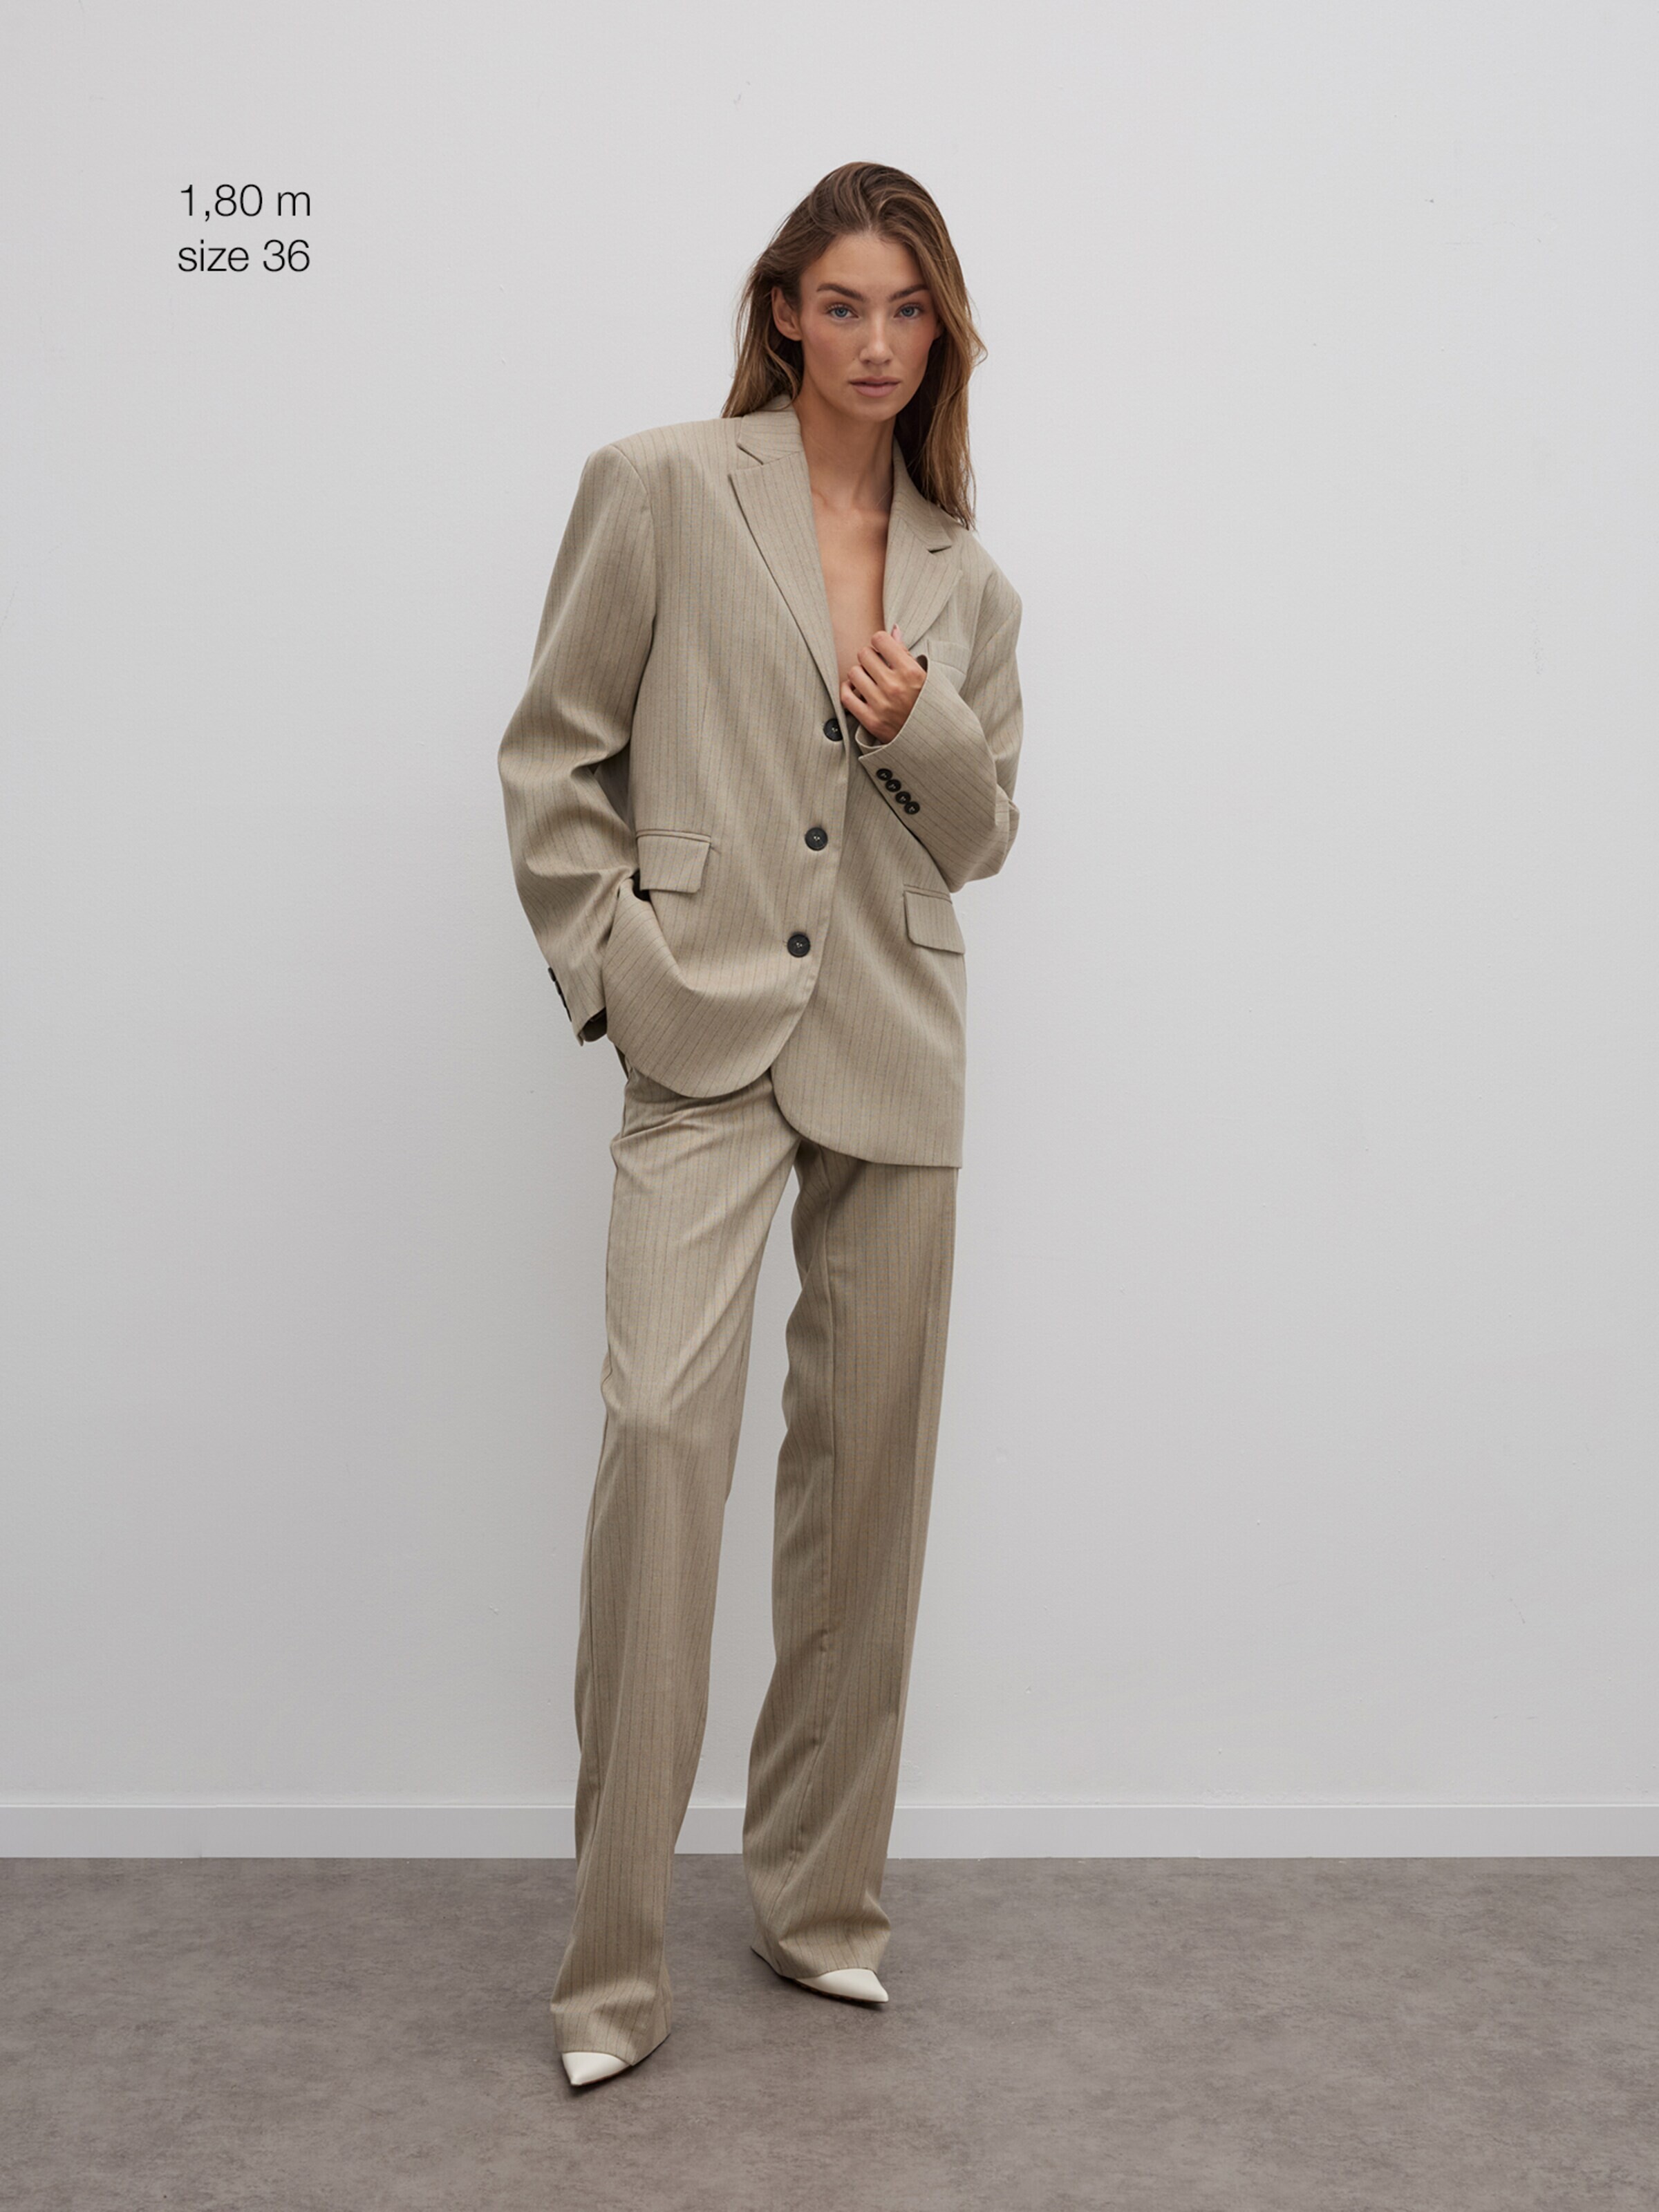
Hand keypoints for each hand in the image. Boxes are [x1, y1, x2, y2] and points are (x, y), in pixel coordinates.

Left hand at [841, 625, 924, 743]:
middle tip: (878, 667)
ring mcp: (881, 705)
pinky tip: (858, 690)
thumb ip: (906, 653)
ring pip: (854, 673)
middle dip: (870, 657)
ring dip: (860, 674)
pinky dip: (849, 690)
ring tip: (870, 681)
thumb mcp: (927, 676)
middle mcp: (894, 687)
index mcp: (911, 672)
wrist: (936, 742)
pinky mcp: (871, 721)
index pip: (881, 639)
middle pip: (864, 654)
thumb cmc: (931, 705)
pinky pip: (846, 697)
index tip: (884, 651)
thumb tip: (893, 629)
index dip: (881, 642)